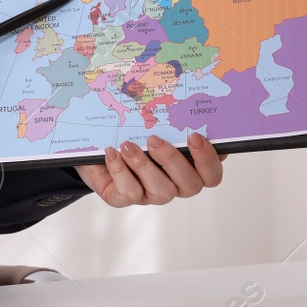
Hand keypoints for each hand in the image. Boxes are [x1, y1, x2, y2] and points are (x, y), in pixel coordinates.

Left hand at [74, 132, 227, 207]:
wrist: (94, 145)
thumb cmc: (131, 132)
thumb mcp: (151, 123)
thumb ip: (172, 121)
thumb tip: (185, 108)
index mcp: (188, 167)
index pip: (211, 175)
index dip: (208, 160)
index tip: (193, 136)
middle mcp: (173, 184)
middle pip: (191, 186)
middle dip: (173, 160)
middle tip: (154, 139)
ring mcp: (149, 194)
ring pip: (162, 192)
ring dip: (145, 166)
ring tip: (128, 145)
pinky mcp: (123, 198)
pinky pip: (129, 193)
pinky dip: (120, 171)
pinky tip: (111, 153)